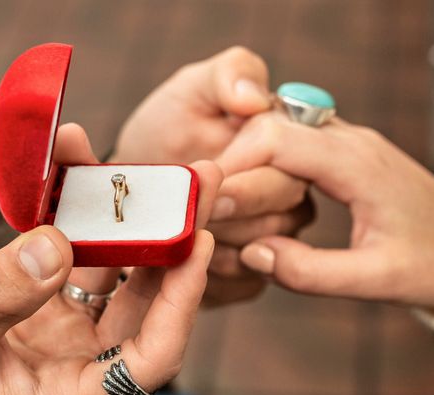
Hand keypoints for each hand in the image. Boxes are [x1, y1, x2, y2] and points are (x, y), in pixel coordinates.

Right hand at [0, 125, 220, 394]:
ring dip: (134, 226)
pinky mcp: (48, 314)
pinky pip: (80, 265)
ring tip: (153, 169)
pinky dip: (84, 225)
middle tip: (202, 180)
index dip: (182, 301)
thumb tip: (56, 243)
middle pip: (149, 307)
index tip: (200, 241)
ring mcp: (68, 342)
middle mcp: (82, 372)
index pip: (152, 357)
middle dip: (175, 244)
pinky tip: (84, 177)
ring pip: (120, 279)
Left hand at [111, 46, 314, 306]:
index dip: (252, 166)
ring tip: (182, 226)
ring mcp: (282, 236)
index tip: (211, 169)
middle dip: (233, 205)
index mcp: (289, 144)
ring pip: (269, 245)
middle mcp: (295, 191)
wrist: (138, 189)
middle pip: (286, 205)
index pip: (292, 157)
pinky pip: (250, 280)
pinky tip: (185, 257)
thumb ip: (228, 75)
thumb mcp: (191, 90)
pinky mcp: (260, 274)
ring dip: (222, 237)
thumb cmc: (169, 131)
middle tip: (192, 203)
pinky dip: (215, 270)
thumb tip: (254, 98)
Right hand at [216, 112, 433, 306]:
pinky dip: (268, 165)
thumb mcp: (378, 281)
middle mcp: (352, 141)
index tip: (204, 201)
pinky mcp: (349, 154)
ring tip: (223, 205)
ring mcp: (351, 143)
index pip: (275, 138)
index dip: (232, 165)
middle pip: (270, 125)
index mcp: (358, 164)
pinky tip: (254, 200)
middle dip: (231, 162)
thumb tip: (254, 255)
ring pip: (281, 130)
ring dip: (247, 161)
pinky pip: (297, 144)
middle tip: (205, 206)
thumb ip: (312, 271)